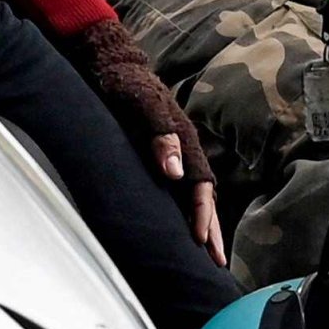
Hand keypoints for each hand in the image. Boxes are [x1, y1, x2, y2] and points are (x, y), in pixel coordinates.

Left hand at [66, 20, 223, 258]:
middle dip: (211, 231)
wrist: (112, 65)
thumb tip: (174, 173)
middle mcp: (184, 150)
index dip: (202, 215)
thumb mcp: (141, 104)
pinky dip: (184, 213)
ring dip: (202, 226)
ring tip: (206, 254)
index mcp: (185, 140)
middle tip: (217, 264)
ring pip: (194, 197)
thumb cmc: (125, 84)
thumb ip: (160, 135)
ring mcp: (174, 154)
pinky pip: (178, 192)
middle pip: (204, 197)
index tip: (200, 242)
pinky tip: (181, 228)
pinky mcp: (159, 157)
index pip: (201, 186)